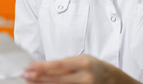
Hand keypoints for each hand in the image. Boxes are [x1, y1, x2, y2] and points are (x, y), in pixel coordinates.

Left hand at [22, 55, 140, 83]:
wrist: (117, 82)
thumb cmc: (98, 68)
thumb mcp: (83, 60)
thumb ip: (65, 64)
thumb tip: (44, 67)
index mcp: (84, 63)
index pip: (58, 65)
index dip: (42, 67)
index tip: (29, 67)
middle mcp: (84, 77)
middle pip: (56, 79)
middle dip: (38, 77)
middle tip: (25, 75)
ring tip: (30, 81)